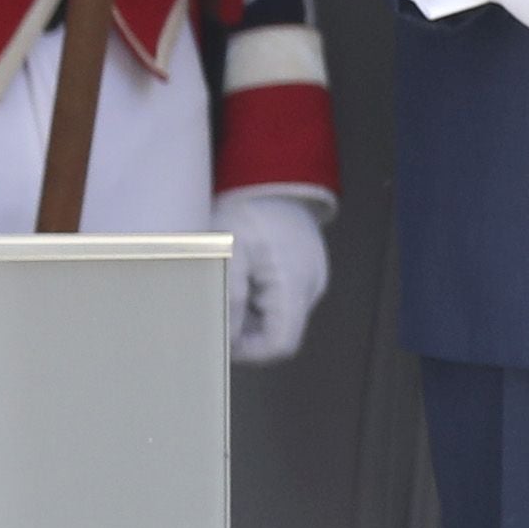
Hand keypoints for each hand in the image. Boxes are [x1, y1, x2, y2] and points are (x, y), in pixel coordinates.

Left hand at [221, 190, 330, 365]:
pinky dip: (260, 297)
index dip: (249, 352)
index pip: (280, 344)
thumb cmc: (249, 208)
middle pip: (279, 334)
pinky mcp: (306, 271)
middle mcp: (310, 287)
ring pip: (279, 318)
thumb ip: (229, 294)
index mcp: (293, 284)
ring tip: (228, 283)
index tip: (221, 338)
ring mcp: (312, 279)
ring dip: (251, 313)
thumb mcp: (228, 249)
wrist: (274, 175)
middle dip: (246, 331)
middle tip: (216, 307)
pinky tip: (243, 274)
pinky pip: (283, 299)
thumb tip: (226, 335)